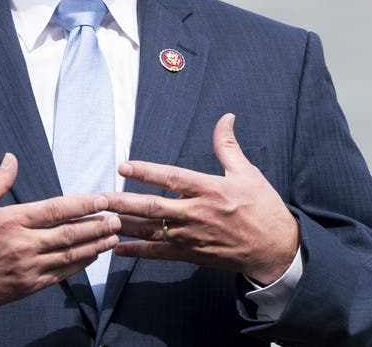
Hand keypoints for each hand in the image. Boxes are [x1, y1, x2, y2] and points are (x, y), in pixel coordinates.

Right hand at [0, 153, 120, 320]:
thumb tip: (12, 158)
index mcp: (10, 221)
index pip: (56, 210)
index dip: (83, 204)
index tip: (102, 199)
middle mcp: (22, 244)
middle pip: (69, 233)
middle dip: (97, 225)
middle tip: (118, 218)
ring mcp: (26, 268)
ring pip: (69, 255)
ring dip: (94, 245)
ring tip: (113, 236)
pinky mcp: (27, 286)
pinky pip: (60, 275)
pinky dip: (79, 265)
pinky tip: (92, 256)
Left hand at [102, 114, 298, 284]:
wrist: (274, 248)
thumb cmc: (262, 207)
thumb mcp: (247, 173)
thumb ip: (227, 146)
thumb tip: (225, 117)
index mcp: (209, 189)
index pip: (171, 178)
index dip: (146, 172)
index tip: (123, 166)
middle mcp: (196, 213)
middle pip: (152, 207)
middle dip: (122, 202)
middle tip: (97, 198)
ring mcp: (191, 236)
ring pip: (150, 230)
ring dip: (123, 225)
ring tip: (99, 220)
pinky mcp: (190, 254)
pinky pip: (158, 253)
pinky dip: (136, 251)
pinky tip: (116, 248)